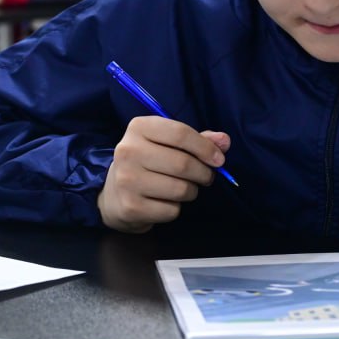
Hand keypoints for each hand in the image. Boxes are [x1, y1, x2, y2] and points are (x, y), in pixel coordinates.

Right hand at [98, 117, 230, 232]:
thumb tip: (224, 141)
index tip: (218, 159)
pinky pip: (172, 210)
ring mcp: (127, 180)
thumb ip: (198, 140)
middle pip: (183, 164)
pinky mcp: (131, 207)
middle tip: (205, 177)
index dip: (206, 148)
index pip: (180, 133)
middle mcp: (128, 151)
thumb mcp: (167, 143)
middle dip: (204, 173)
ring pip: (181, 189)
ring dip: (191, 191)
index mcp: (138, 128)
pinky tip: (165, 202)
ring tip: (184, 188)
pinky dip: (176, 208)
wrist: (114, 194)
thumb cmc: (148, 162)